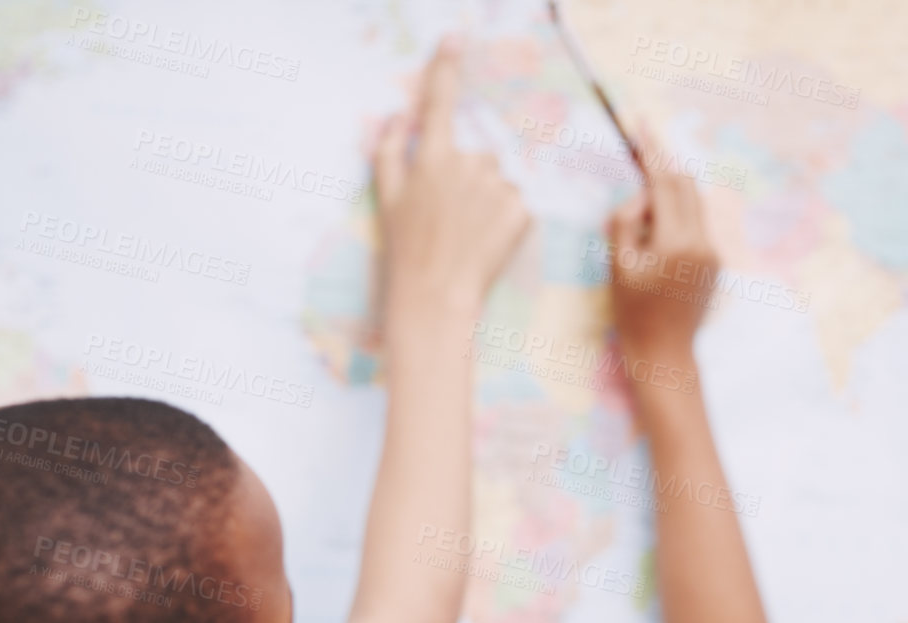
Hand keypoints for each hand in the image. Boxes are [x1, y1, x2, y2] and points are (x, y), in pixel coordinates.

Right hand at [376, 38, 529, 315]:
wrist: (435, 299)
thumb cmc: (405, 251)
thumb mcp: (386, 198)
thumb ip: (388, 150)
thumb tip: (396, 116)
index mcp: (432, 158)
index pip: (440, 102)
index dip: (446, 67)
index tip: (455, 38)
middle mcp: (468, 165)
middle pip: (478, 155)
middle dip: (469, 178)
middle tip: (451, 217)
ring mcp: (498, 187)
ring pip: (499, 180)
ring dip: (488, 199)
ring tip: (469, 234)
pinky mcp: (521, 211)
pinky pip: (516, 203)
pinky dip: (505, 219)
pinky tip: (486, 241)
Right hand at [606, 152, 716, 357]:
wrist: (665, 353)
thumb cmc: (634, 314)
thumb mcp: (619, 267)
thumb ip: (626, 223)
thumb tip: (640, 197)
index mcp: (678, 242)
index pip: (664, 183)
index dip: (651, 150)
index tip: (640, 122)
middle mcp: (703, 242)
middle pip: (685, 184)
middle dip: (662, 161)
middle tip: (639, 143)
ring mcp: (713, 251)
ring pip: (693, 201)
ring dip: (669, 186)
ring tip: (643, 181)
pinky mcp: (714, 260)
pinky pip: (696, 222)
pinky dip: (676, 209)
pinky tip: (656, 216)